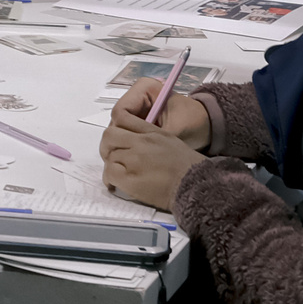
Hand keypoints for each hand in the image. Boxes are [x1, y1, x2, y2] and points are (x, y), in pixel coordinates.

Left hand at [99, 93, 213, 209]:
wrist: (195, 185)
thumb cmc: (187, 166)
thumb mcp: (170, 140)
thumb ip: (151, 135)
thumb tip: (134, 139)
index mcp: (151, 132)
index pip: (122, 118)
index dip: (115, 128)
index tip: (116, 139)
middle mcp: (140, 142)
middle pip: (110, 136)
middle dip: (107, 145)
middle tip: (111, 156)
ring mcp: (134, 160)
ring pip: (109, 155)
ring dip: (111, 164)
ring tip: (117, 173)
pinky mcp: (131, 178)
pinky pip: (110, 173)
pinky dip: (109, 178)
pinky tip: (115, 184)